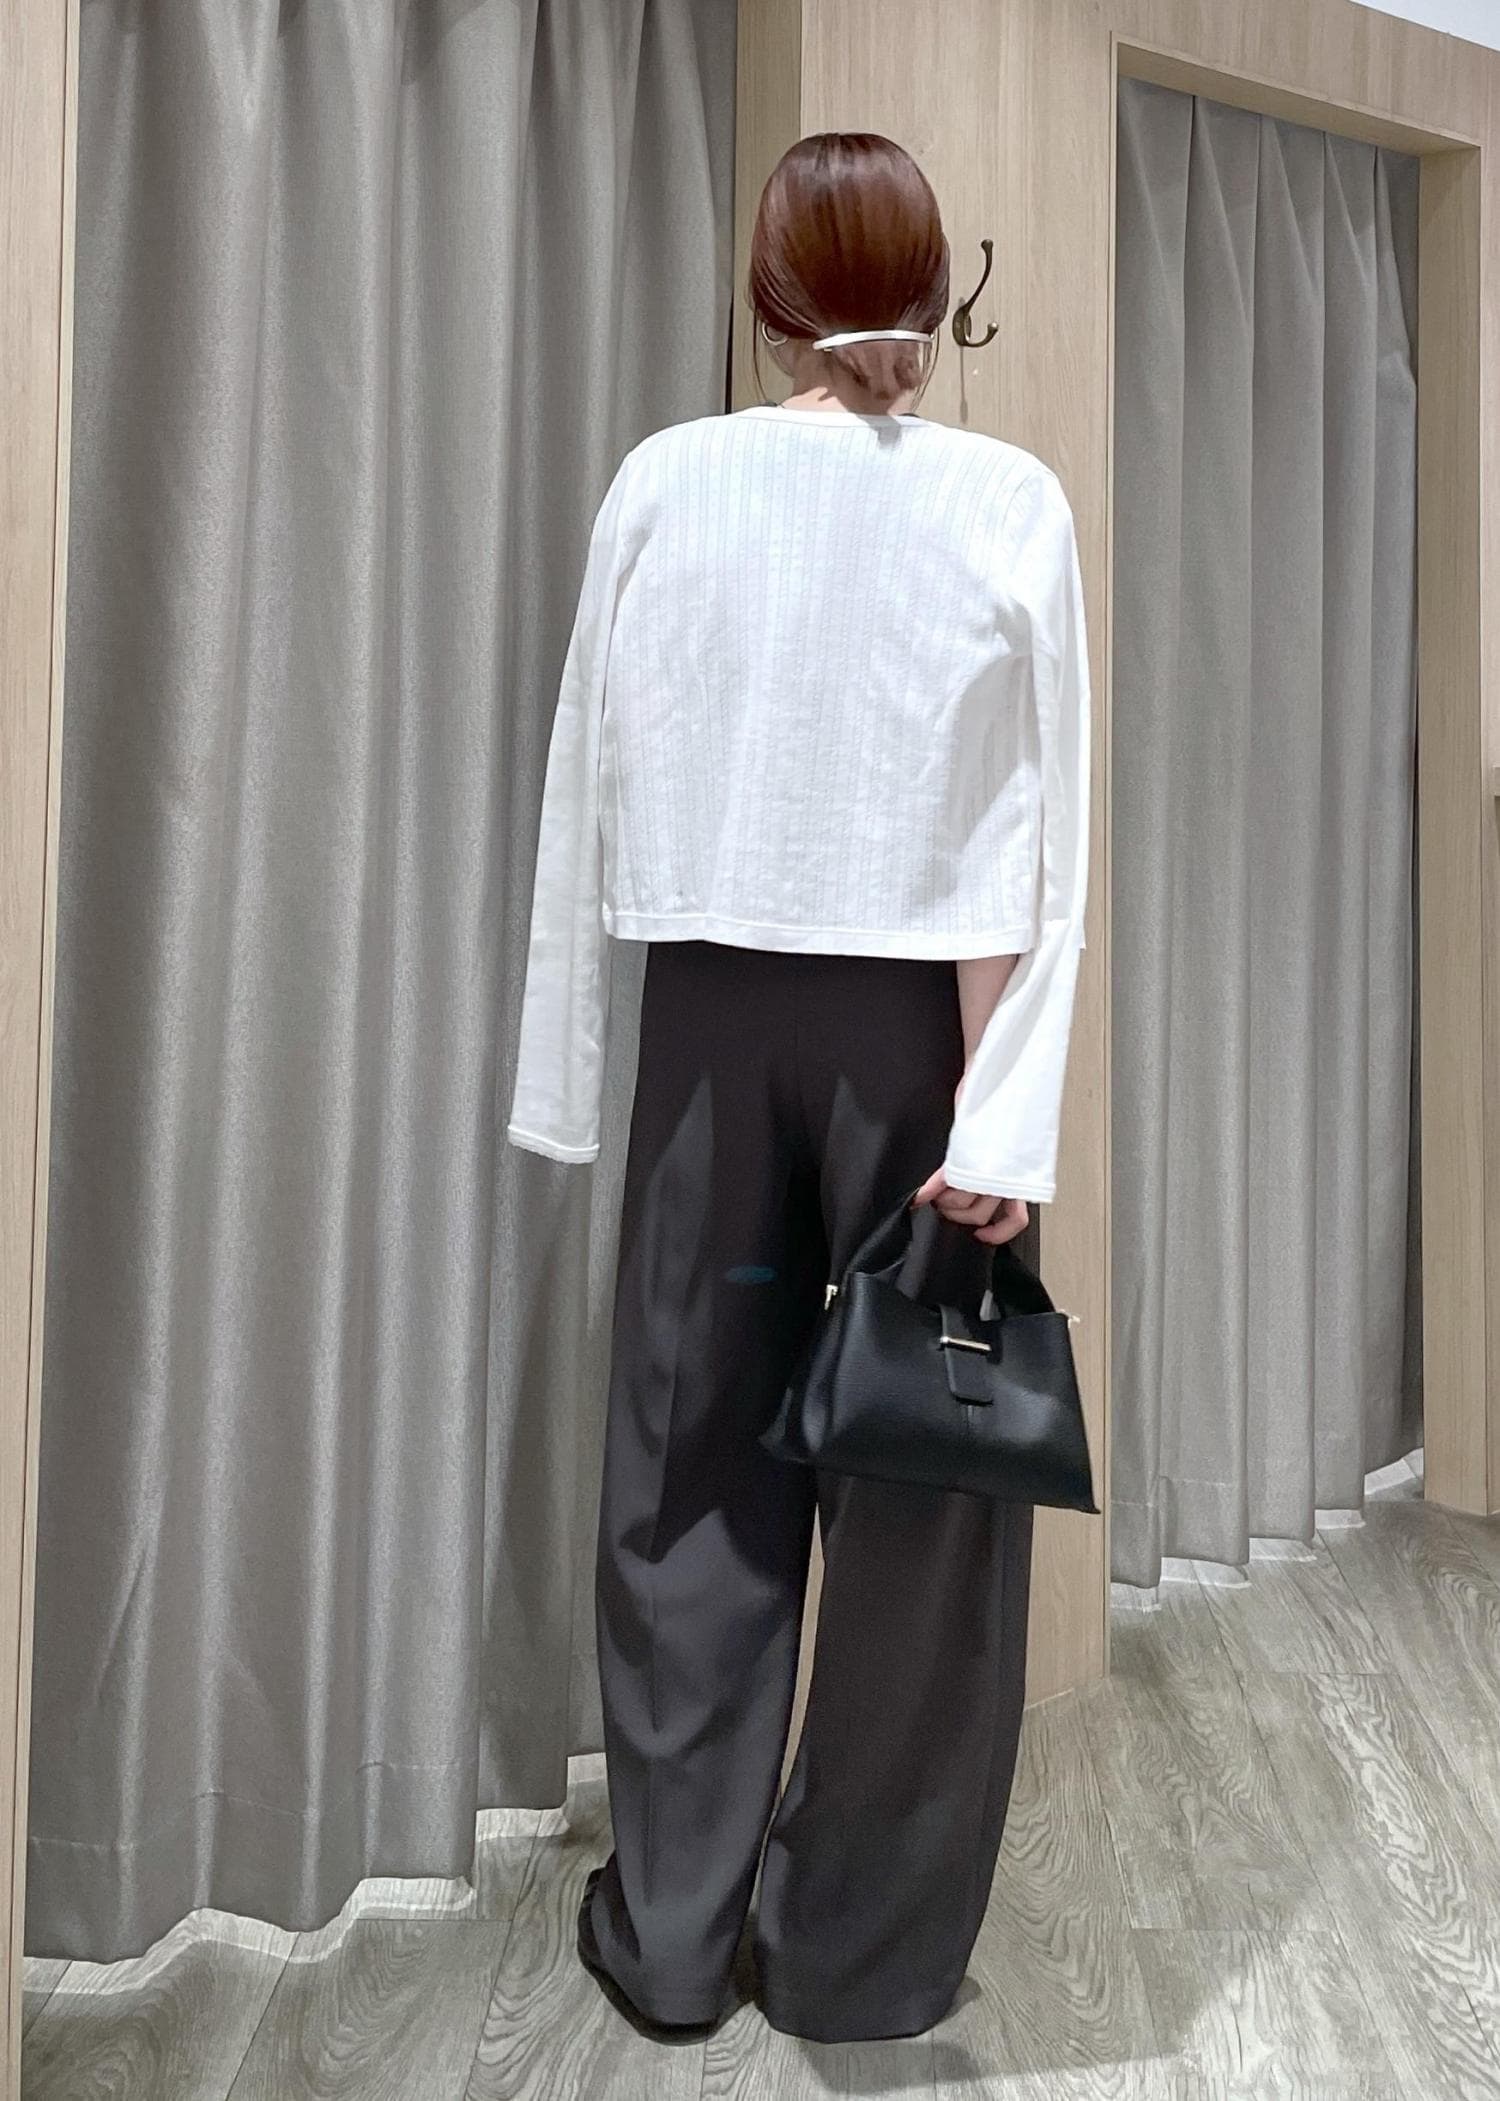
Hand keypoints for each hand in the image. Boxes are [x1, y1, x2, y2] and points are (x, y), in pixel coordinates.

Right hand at [910, 1064, 1028, 1244]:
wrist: (993, 1075)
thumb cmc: (998, 1109)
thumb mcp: (1004, 1146)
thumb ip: (998, 1170)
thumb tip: (982, 1191)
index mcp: (1019, 1175)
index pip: (1017, 1218)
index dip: (999, 1234)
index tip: (981, 1236)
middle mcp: (1006, 1174)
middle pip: (979, 1215)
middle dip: (957, 1217)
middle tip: (944, 1208)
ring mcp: (986, 1164)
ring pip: (961, 1203)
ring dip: (942, 1204)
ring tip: (934, 1196)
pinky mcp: (967, 1151)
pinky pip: (946, 1181)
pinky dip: (930, 1191)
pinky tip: (919, 1196)